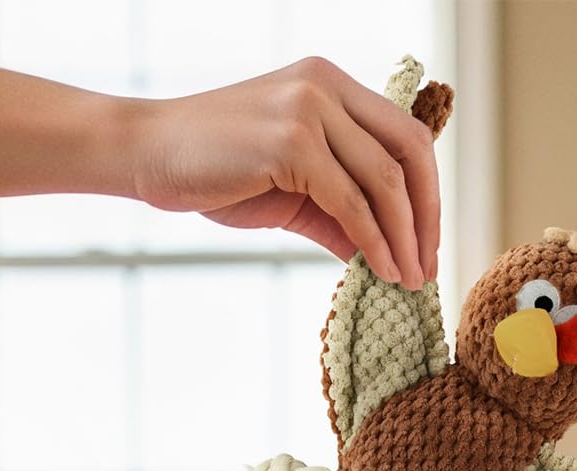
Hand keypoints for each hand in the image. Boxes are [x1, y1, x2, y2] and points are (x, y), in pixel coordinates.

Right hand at [130, 57, 438, 288]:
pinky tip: (381, 270)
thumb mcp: (297, 191)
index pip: (407, 137)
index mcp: (331, 85)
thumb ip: (345, 215)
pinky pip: (352, 203)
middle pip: (410, 154)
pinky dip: (374, 243)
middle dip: (427, 218)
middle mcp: (325, 85)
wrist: (148, 153)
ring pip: (386, 181)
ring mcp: (309, 108)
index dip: (428, 194)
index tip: (428, 245)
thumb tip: (389, 258)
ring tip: (408, 279)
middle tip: (425, 268)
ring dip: (405, 239)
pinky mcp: (292, 142)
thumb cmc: (219, 170)